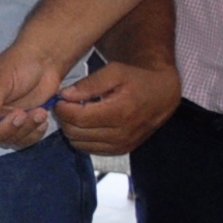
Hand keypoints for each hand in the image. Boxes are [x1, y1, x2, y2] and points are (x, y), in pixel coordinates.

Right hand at [0, 37, 78, 149]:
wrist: (45, 61)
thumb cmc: (18, 64)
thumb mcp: (0, 80)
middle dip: (4, 130)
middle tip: (21, 114)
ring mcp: (4, 121)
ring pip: (7, 140)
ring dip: (24, 130)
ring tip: (38, 111)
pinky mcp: (22, 125)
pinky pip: (24, 140)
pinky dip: (34, 133)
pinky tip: (41, 117)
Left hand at [53, 55, 179, 156]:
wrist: (162, 94)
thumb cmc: (137, 79)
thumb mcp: (115, 72)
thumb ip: (89, 84)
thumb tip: (65, 95)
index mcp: (120, 112)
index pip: (78, 118)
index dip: (62, 108)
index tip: (60, 98)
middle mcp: (120, 133)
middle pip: (75, 132)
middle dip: (65, 118)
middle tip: (66, 105)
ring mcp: (121, 145)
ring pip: (79, 143)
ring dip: (72, 129)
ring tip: (76, 113)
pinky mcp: (121, 150)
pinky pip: (89, 149)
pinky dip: (82, 138)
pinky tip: (86, 123)